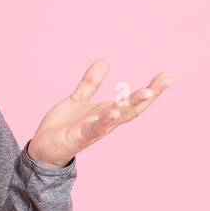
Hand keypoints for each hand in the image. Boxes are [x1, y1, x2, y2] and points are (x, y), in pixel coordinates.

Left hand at [27, 60, 171, 167]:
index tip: (166, 76)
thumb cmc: (64, 127)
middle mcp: (105, 122)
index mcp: (106, 112)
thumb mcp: (78, 99)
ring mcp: (94, 130)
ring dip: (133, 105)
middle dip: (150, 94)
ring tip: (148, 92)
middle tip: (165, 80)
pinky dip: (104, 120)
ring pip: (117, 117)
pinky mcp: (79, 137)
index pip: (132, 100)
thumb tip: (104, 61)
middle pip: (132, 108)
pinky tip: (113, 111)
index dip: (150, 89)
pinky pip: (94, 128)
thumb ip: (90, 83)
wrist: (43, 149)